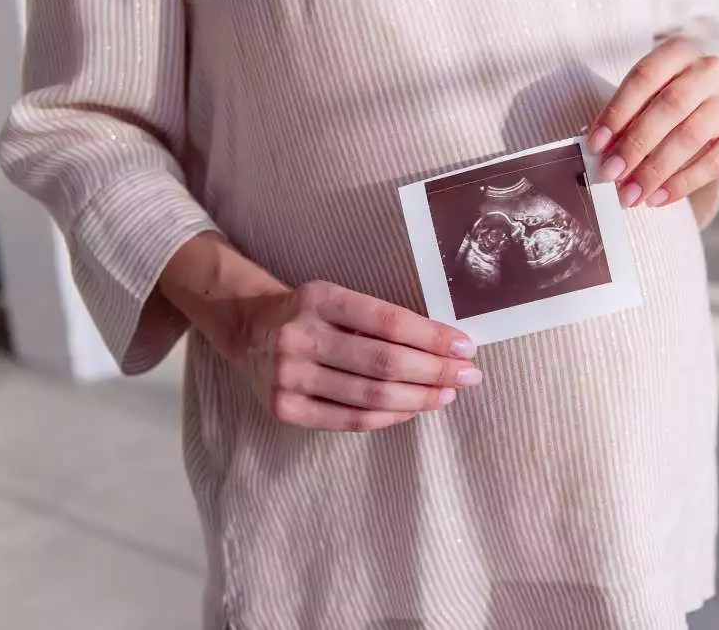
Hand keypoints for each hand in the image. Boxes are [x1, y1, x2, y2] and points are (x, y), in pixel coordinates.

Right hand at [234, 281, 480, 431]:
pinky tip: (413, 410)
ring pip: (370, 396)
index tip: (465, 347)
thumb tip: (447, 346)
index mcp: (320, 298)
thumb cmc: (314, 315)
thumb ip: (381, 320)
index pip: (389, 321)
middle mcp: (300, 336)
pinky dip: (388, 417)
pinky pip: (348, 420)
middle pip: (384, 362)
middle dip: (435, 371)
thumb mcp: (339, 300)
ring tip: (447, 395)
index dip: (432, 337)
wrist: (250, 330)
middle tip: (468, 376)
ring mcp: (287, 375)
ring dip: (418, 398)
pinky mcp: (283, 408)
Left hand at [587, 38, 718, 207]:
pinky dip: (683, 183)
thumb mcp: (640, 103)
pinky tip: (658, 198)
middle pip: (672, 105)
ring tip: (632, 194)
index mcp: (679, 51)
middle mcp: (711, 70)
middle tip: (611, 174)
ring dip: (657, 169)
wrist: (704, 115)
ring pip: (693, 134)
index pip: (645, 77)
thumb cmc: (661, 107)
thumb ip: (622, 123)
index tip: (595, 145)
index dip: (617, 112)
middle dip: (636, 144)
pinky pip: (716, 161)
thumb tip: (600, 157)